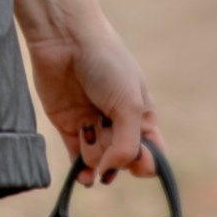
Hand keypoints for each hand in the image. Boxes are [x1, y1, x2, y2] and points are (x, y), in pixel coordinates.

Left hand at [21, 0, 156, 184]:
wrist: (66, 39)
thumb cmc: (106, 64)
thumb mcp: (128, 103)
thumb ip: (127, 144)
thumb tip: (111, 172)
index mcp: (142, 114)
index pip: (151, 152)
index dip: (145, 161)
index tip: (136, 159)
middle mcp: (119, 122)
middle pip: (123, 158)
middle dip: (116, 156)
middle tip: (107, 139)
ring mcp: (93, 124)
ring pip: (99, 159)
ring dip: (96, 159)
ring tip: (90, 141)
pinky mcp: (68, 125)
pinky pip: (77, 157)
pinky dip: (81, 170)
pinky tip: (84, 178)